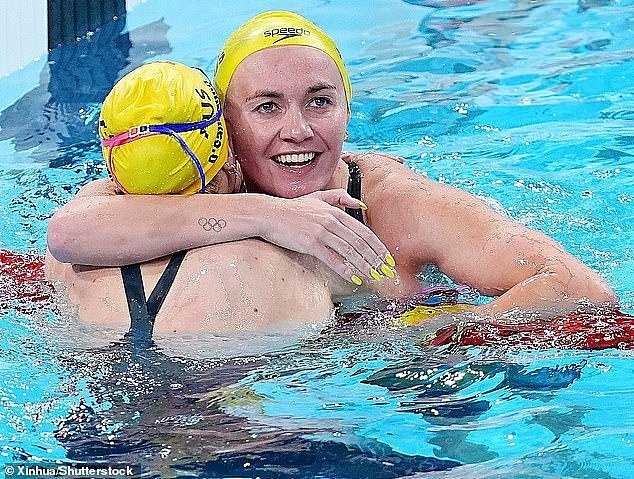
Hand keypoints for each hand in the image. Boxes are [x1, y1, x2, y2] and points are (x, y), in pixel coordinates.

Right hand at [258, 189, 395, 284]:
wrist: (269, 214)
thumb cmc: (292, 208)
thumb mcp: (318, 197)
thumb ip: (340, 197)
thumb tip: (361, 205)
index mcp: (336, 211)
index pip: (364, 231)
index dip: (377, 247)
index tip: (386, 258)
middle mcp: (331, 221)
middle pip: (360, 243)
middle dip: (375, 259)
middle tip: (385, 271)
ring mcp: (321, 232)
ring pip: (349, 251)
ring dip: (364, 266)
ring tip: (373, 277)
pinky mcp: (310, 243)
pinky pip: (332, 259)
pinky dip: (345, 269)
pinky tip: (354, 277)